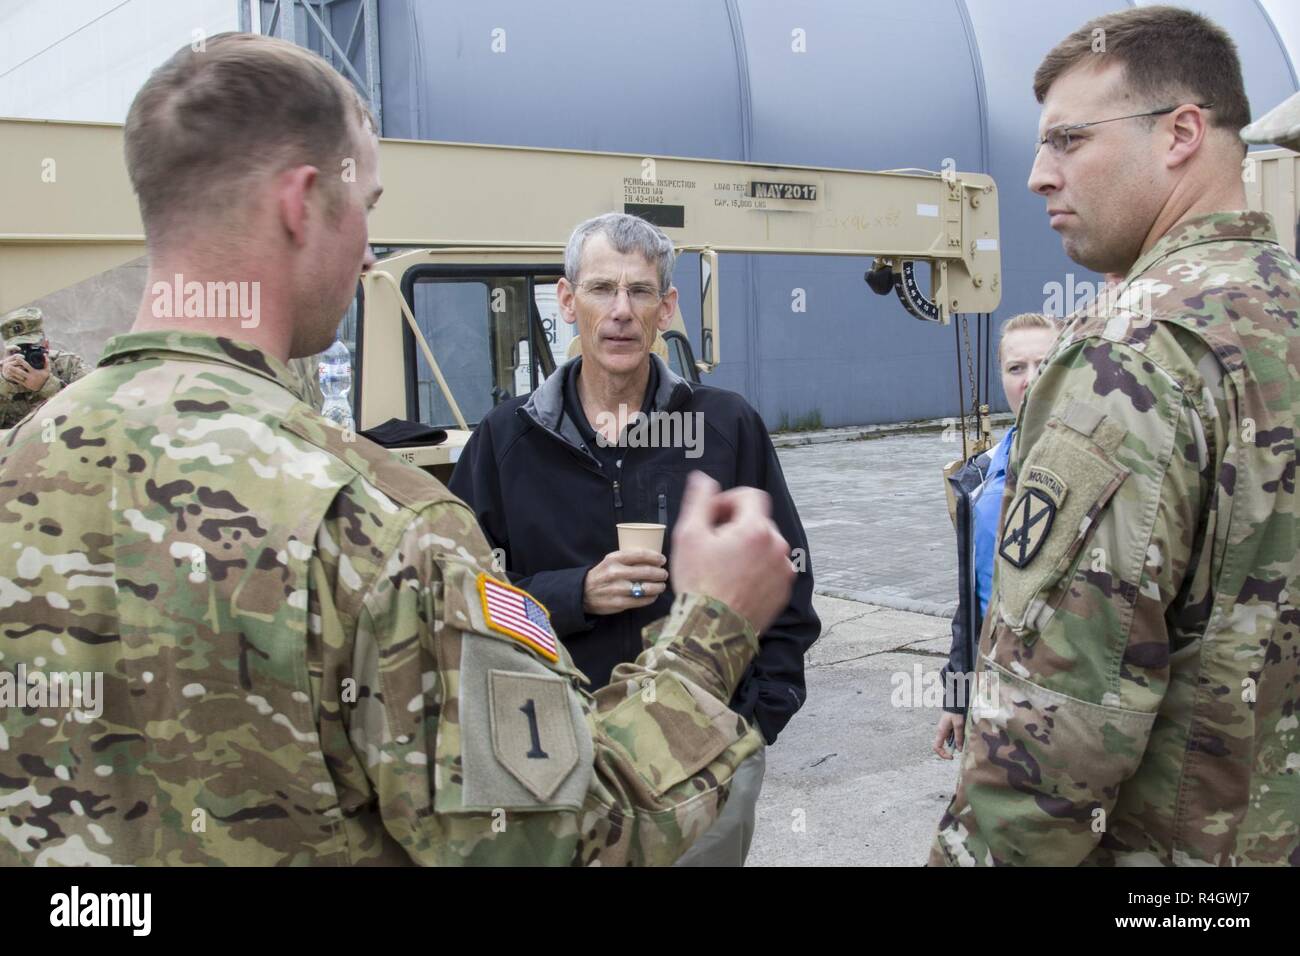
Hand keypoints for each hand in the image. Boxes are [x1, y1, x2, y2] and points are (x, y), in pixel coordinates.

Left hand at [1, 350, 49, 391]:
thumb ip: (46, 362)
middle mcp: (30, 377)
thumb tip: (44, 354)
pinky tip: (10, 374)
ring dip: (12, 372)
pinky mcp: (25, 384)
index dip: (21, 361)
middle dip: (14, 368)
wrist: (45, 387)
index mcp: (34, 372)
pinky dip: (13, 377)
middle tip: (9, 364)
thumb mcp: (47, 370)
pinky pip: (18, 381)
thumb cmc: (45, 377)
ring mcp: (27, 381)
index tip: (17, 357)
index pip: (27, 366)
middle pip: (20, 372)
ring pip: (18, 376)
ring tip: (8, 368)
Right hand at [583, 549, 668, 614]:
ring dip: (658, 587)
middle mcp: (616, 573)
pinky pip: (642, 601)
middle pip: (647, 571)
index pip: (641, 554)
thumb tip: (653, 558)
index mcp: (614, 559)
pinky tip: (654, 595)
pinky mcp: (619, 603)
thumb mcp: (611, 560)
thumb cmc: (603, 574)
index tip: (662, 560)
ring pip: (646, 588)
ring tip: (662, 585)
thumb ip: (628, 558)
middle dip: (660, 573)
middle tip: (664, 574)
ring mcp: (617, 589)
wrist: (584, 592)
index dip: (655, 557)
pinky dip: (651, 598)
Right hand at [670, 472, 793, 634]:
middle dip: (736, 525)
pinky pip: (771, 568)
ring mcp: (783, 570)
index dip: (729, 500)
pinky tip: (734, 580)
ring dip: (747, 547)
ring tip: (723, 565)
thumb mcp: (689, 535)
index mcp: (757, 529)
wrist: (711, 631)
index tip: (714, 515)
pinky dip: (756, 568)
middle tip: (713, 542)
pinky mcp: (783, 591)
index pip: (751, 496)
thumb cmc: (698, 584)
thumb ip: (699, 500)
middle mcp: (777, 546)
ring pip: (765, 545)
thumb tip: (703, 479)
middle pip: (758, 521)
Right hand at [932, 712, 964, 759]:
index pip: (936, 747)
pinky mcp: (948, 729)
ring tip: (963, 736)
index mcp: (941, 732)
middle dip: (952, 748)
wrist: (954, 703)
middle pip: (943, 746)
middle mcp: (940, 732)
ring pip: (949, 741)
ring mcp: (944, 731)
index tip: (951, 757)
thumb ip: (958, 737)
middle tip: (960, 747)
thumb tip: (959, 749)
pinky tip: (962, 732)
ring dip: (956, 742)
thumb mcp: (959, 725)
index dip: (942, 754)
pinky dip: (957, 737)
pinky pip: (952, 737)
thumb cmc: (955, 713)